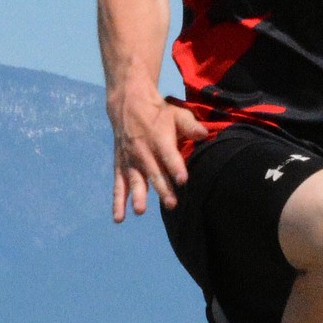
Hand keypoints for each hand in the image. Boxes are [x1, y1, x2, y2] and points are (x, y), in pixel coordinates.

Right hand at [108, 82, 205, 220]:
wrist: (128, 103)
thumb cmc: (158, 112)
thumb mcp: (176, 113)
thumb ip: (190, 125)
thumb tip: (204, 134)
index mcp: (159, 139)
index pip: (169, 155)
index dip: (176, 168)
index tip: (182, 180)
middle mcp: (144, 152)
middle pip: (154, 173)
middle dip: (162, 189)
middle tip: (171, 204)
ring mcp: (131, 161)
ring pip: (135, 180)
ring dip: (138, 195)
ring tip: (140, 210)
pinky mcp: (121, 166)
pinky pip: (119, 186)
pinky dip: (118, 202)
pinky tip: (119, 218)